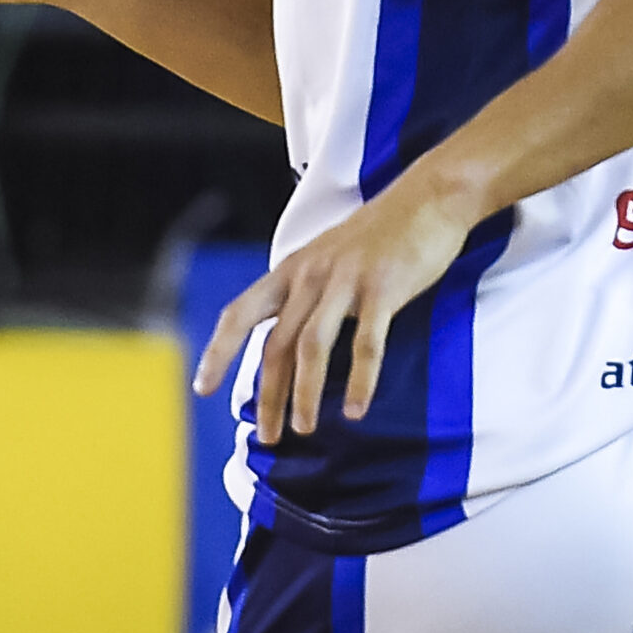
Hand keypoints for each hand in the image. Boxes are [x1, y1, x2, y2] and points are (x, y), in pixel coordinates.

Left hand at [192, 169, 486, 442]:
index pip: (240, 313)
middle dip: (268, 395)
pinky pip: (366, 343)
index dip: (219, 352)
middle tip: (266, 437)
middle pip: (276, 344)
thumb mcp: (328, 257)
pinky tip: (355, 409)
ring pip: (312, 347)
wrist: (429, 196)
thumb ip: (306, 293)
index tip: (202, 387)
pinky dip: (359, 380)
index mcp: (292, 269)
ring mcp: (346, 280)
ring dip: (304, 393)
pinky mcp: (383, 288)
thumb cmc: (380, 234)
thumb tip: (289, 339)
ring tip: (304, 429)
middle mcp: (310, 275)